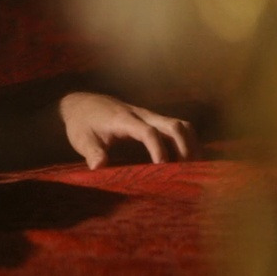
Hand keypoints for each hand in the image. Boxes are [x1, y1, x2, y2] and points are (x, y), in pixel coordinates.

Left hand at [59, 92, 193, 169]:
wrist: (81, 104)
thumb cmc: (82, 124)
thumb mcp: (81, 138)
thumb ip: (91, 152)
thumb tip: (98, 166)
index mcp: (123, 119)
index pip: (147, 131)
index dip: (157, 148)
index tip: (162, 167)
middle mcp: (141, 114)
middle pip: (173, 125)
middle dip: (184, 147)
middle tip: (188, 171)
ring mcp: (149, 116)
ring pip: (180, 125)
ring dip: (190, 144)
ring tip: (195, 167)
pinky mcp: (153, 120)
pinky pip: (177, 127)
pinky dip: (187, 141)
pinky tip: (190, 160)